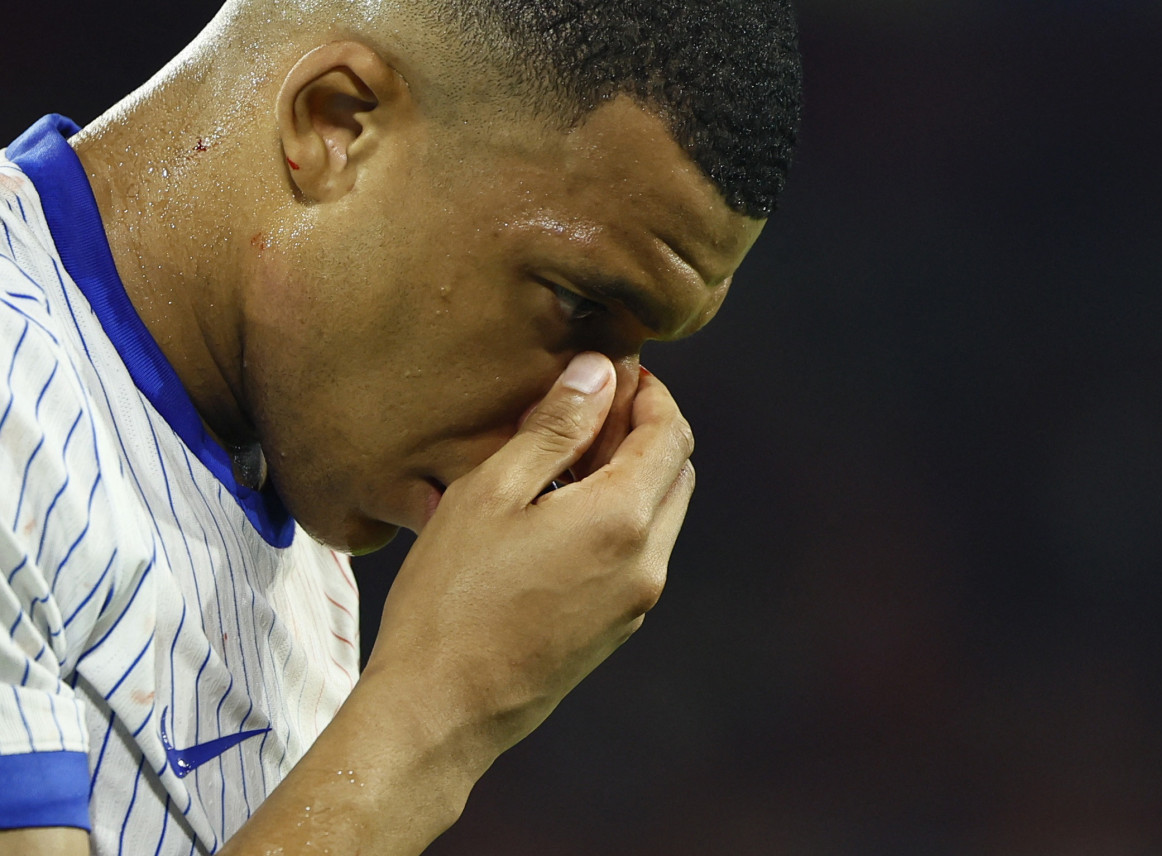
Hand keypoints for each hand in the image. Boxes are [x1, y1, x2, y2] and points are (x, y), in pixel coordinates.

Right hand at [364, 351, 695, 752]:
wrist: (441, 707)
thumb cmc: (452, 595)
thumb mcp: (492, 491)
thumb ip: (555, 428)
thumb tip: (600, 373)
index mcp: (623, 519)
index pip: (670, 433)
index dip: (649, 392)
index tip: (614, 372)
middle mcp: (647, 562)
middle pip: (676, 472)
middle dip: (645, 430)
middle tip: (587, 409)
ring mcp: (636, 601)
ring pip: (660, 514)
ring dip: (632, 475)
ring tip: (564, 459)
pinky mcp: (617, 628)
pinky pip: (638, 553)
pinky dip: (618, 517)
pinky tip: (560, 512)